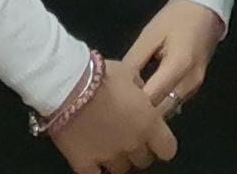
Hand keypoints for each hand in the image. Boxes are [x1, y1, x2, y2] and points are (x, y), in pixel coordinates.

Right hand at [48, 57, 177, 172]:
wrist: (69, 86)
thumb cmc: (103, 75)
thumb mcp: (130, 73)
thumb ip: (139, 88)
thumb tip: (140, 94)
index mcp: (148, 123)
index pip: (168, 149)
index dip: (163, 144)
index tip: (156, 138)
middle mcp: (132, 144)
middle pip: (144, 161)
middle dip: (139, 150)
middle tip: (130, 138)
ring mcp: (108, 157)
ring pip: (121, 170)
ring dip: (119, 160)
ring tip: (110, 148)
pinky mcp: (84, 164)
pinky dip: (96, 170)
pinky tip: (93, 160)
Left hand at [126, 0, 223, 111]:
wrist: (206, 10)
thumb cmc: (176, 18)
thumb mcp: (150, 35)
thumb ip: (133, 62)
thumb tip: (117, 85)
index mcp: (179, 65)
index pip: (150, 98)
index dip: (130, 104)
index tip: (113, 102)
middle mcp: (190, 82)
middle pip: (160, 110)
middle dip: (139, 112)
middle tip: (117, 107)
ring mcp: (195, 87)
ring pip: (167, 110)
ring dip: (149, 110)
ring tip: (129, 104)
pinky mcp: (194, 88)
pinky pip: (173, 103)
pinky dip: (159, 103)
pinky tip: (145, 97)